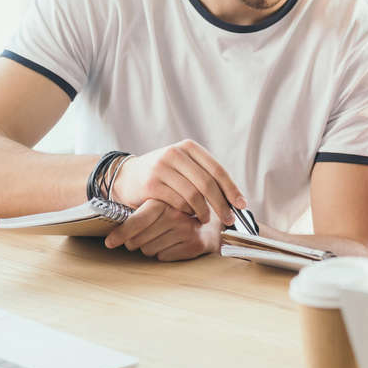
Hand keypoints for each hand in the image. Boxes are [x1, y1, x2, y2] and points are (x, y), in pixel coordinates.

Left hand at [104, 199, 221, 260]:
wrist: (211, 219)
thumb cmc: (176, 213)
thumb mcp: (158, 206)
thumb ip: (138, 213)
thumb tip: (113, 234)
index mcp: (164, 201)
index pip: (137, 220)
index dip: (121, 233)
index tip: (110, 242)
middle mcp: (176, 214)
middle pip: (139, 239)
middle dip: (135, 241)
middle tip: (142, 236)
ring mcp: (187, 230)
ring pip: (149, 250)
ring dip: (150, 248)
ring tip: (162, 238)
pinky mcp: (195, 245)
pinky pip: (164, 257)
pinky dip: (164, 254)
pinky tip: (173, 244)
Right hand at [110, 140, 245, 225]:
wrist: (126, 177)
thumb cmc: (163, 175)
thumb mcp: (183, 166)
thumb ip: (204, 175)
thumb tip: (235, 197)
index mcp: (188, 147)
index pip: (217, 169)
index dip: (231, 189)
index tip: (241, 205)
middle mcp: (175, 153)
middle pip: (207, 184)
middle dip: (221, 205)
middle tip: (229, 220)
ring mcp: (161, 168)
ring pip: (193, 195)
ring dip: (203, 212)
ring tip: (205, 219)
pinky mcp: (151, 185)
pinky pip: (178, 203)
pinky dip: (187, 213)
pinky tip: (188, 217)